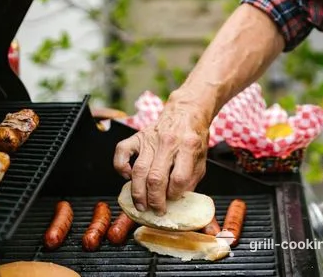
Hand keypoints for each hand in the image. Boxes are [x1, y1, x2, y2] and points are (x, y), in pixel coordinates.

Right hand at [113, 98, 210, 214]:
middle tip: (155, 210)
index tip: (173, 200)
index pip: (178, 178)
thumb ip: (191, 180)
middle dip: (154, 200)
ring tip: (141, 205)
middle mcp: (168, 142)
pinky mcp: (138, 136)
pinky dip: (121, 167)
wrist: (186, 112)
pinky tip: (127, 177)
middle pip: (156, 178)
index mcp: (188, 146)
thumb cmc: (193, 138)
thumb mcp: (202, 160)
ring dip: (138, 192)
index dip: (174, 194)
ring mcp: (150, 139)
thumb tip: (177, 201)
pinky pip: (122, 152)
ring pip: (139, 170)